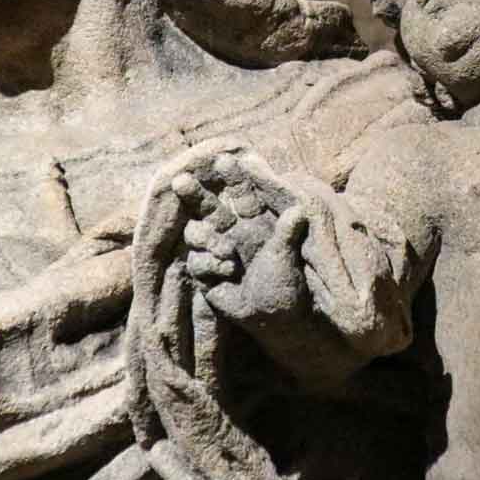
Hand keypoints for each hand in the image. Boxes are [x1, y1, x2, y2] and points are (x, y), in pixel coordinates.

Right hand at [171, 152, 309, 326]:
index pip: (240, 194)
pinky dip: (210, 263)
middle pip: (209, 207)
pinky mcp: (207, 272)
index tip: (223, 160)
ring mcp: (217, 252)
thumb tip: (300, 210)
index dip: (232, 177)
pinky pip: (197, 260)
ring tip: (227, 252)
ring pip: (197, 233)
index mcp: (254, 223)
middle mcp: (233, 233)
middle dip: (195, 194)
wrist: (274, 320)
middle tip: (180, 180)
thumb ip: (288, 234)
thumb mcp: (287, 258)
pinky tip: (227, 272)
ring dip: (206, 238)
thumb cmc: (286, 285)